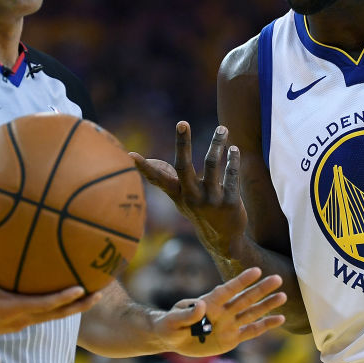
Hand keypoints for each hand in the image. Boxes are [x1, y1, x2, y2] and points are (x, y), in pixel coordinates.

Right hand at [0, 233, 103, 343]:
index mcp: (11, 309)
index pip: (44, 305)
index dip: (63, 298)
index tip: (81, 289)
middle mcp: (21, 319)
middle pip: (57, 314)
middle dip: (79, 306)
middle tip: (100, 294)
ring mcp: (22, 323)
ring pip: (54, 317)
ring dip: (73, 308)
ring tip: (93, 295)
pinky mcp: (20, 323)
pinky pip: (45, 315)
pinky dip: (59, 307)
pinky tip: (68, 296)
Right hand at [130, 121, 247, 254]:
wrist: (223, 240)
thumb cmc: (198, 212)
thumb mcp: (179, 198)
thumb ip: (163, 179)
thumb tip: (134, 160)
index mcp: (178, 194)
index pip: (157, 179)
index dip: (144, 168)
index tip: (130, 155)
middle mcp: (191, 197)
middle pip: (183, 166)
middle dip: (182, 144)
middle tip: (182, 123)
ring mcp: (211, 200)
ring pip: (211, 165)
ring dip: (217, 144)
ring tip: (223, 129)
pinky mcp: (230, 202)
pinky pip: (231, 175)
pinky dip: (233, 159)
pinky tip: (234, 150)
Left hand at [153, 267, 286, 356]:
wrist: (172, 339)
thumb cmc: (169, 326)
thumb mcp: (172, 321)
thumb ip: (185, 314)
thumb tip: (200, 306)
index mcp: (209, 303)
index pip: (228, 290)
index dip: (241, 280)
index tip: (256, 270)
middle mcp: (223, 311)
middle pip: (245, 298)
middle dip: (261, 289)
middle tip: (278, 278)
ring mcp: (229, 324)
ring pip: (252, 312)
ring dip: (267, 304)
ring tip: (283, 296)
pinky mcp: (232, 338)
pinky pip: (252, 331)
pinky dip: (266, 325)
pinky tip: (281, 319)